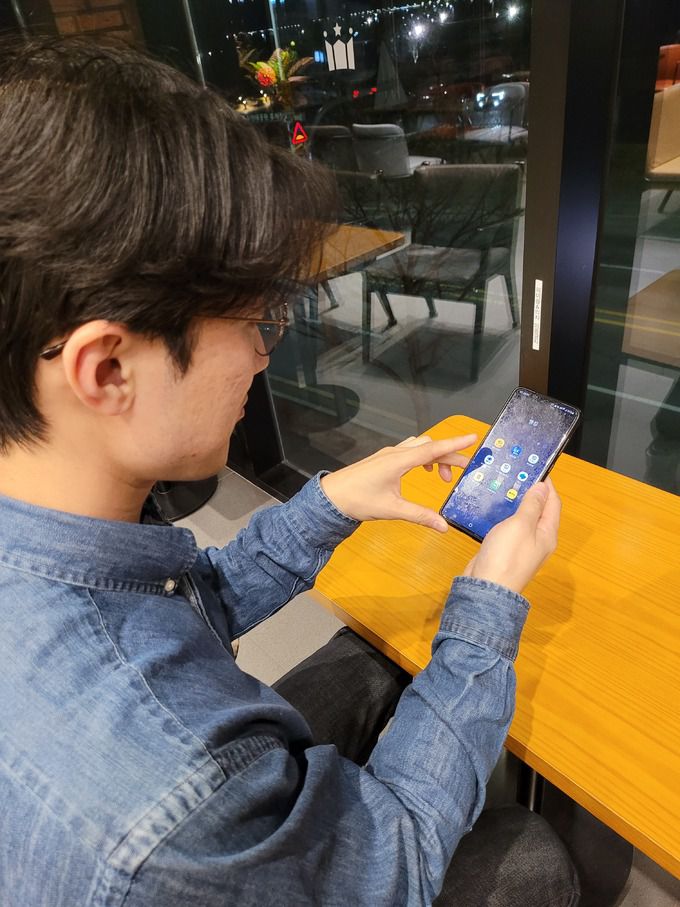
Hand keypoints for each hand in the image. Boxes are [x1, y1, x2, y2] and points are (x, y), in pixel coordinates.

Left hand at [320, 434, 476, 531]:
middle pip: (429, 447)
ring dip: (435, 457)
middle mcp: (395, 453)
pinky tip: (422, 471)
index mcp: (399, 460)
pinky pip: (409, 452)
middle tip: (465, 470)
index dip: (455, 444)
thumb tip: (442, 526)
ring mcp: (387, 455)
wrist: (331, 497)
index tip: (473, 438)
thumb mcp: (392, 509)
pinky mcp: (382, 460)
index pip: (434, 449)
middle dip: (449, 456)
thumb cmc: (357, 499)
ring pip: (419, 447)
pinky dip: (422, 458)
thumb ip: (420, 516)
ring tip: (444, 477)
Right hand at [463, 478, 560, 593]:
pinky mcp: (506, 550)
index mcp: (547, 533)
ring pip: (522, 519)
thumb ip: (532, 505)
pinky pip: (508, 528)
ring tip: (504, 487)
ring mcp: (522, 546)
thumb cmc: (507, 556)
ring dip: (515, 504)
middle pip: (539, 511)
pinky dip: (503, 516)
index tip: (536, 468)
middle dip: (530, 492)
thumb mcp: (521, 525)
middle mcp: (538, 540)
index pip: (553, 503)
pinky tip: (492, 509)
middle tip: (517, 476)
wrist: (487, 588)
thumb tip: (542, 488)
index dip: (547, 485)